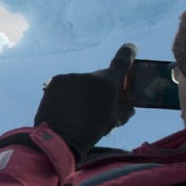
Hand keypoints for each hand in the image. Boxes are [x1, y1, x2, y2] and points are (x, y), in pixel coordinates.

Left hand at [33, 44, 137, 158]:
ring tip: (76, 112)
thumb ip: (124, 110)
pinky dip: (67, 95)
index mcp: (108, 83)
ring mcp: (71, 77)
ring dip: (81, 93)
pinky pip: (66, 86)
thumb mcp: (113, 121)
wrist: (59, 137)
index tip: (130, 48)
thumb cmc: (91, 131)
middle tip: (96, 105)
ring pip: (80, 84)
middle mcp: (90, 75)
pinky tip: (65, 108)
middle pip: (98, 79)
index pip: (121, 63)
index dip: (127, 55)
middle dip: (99, 89)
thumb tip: (130, 107)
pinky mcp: (56, 81)